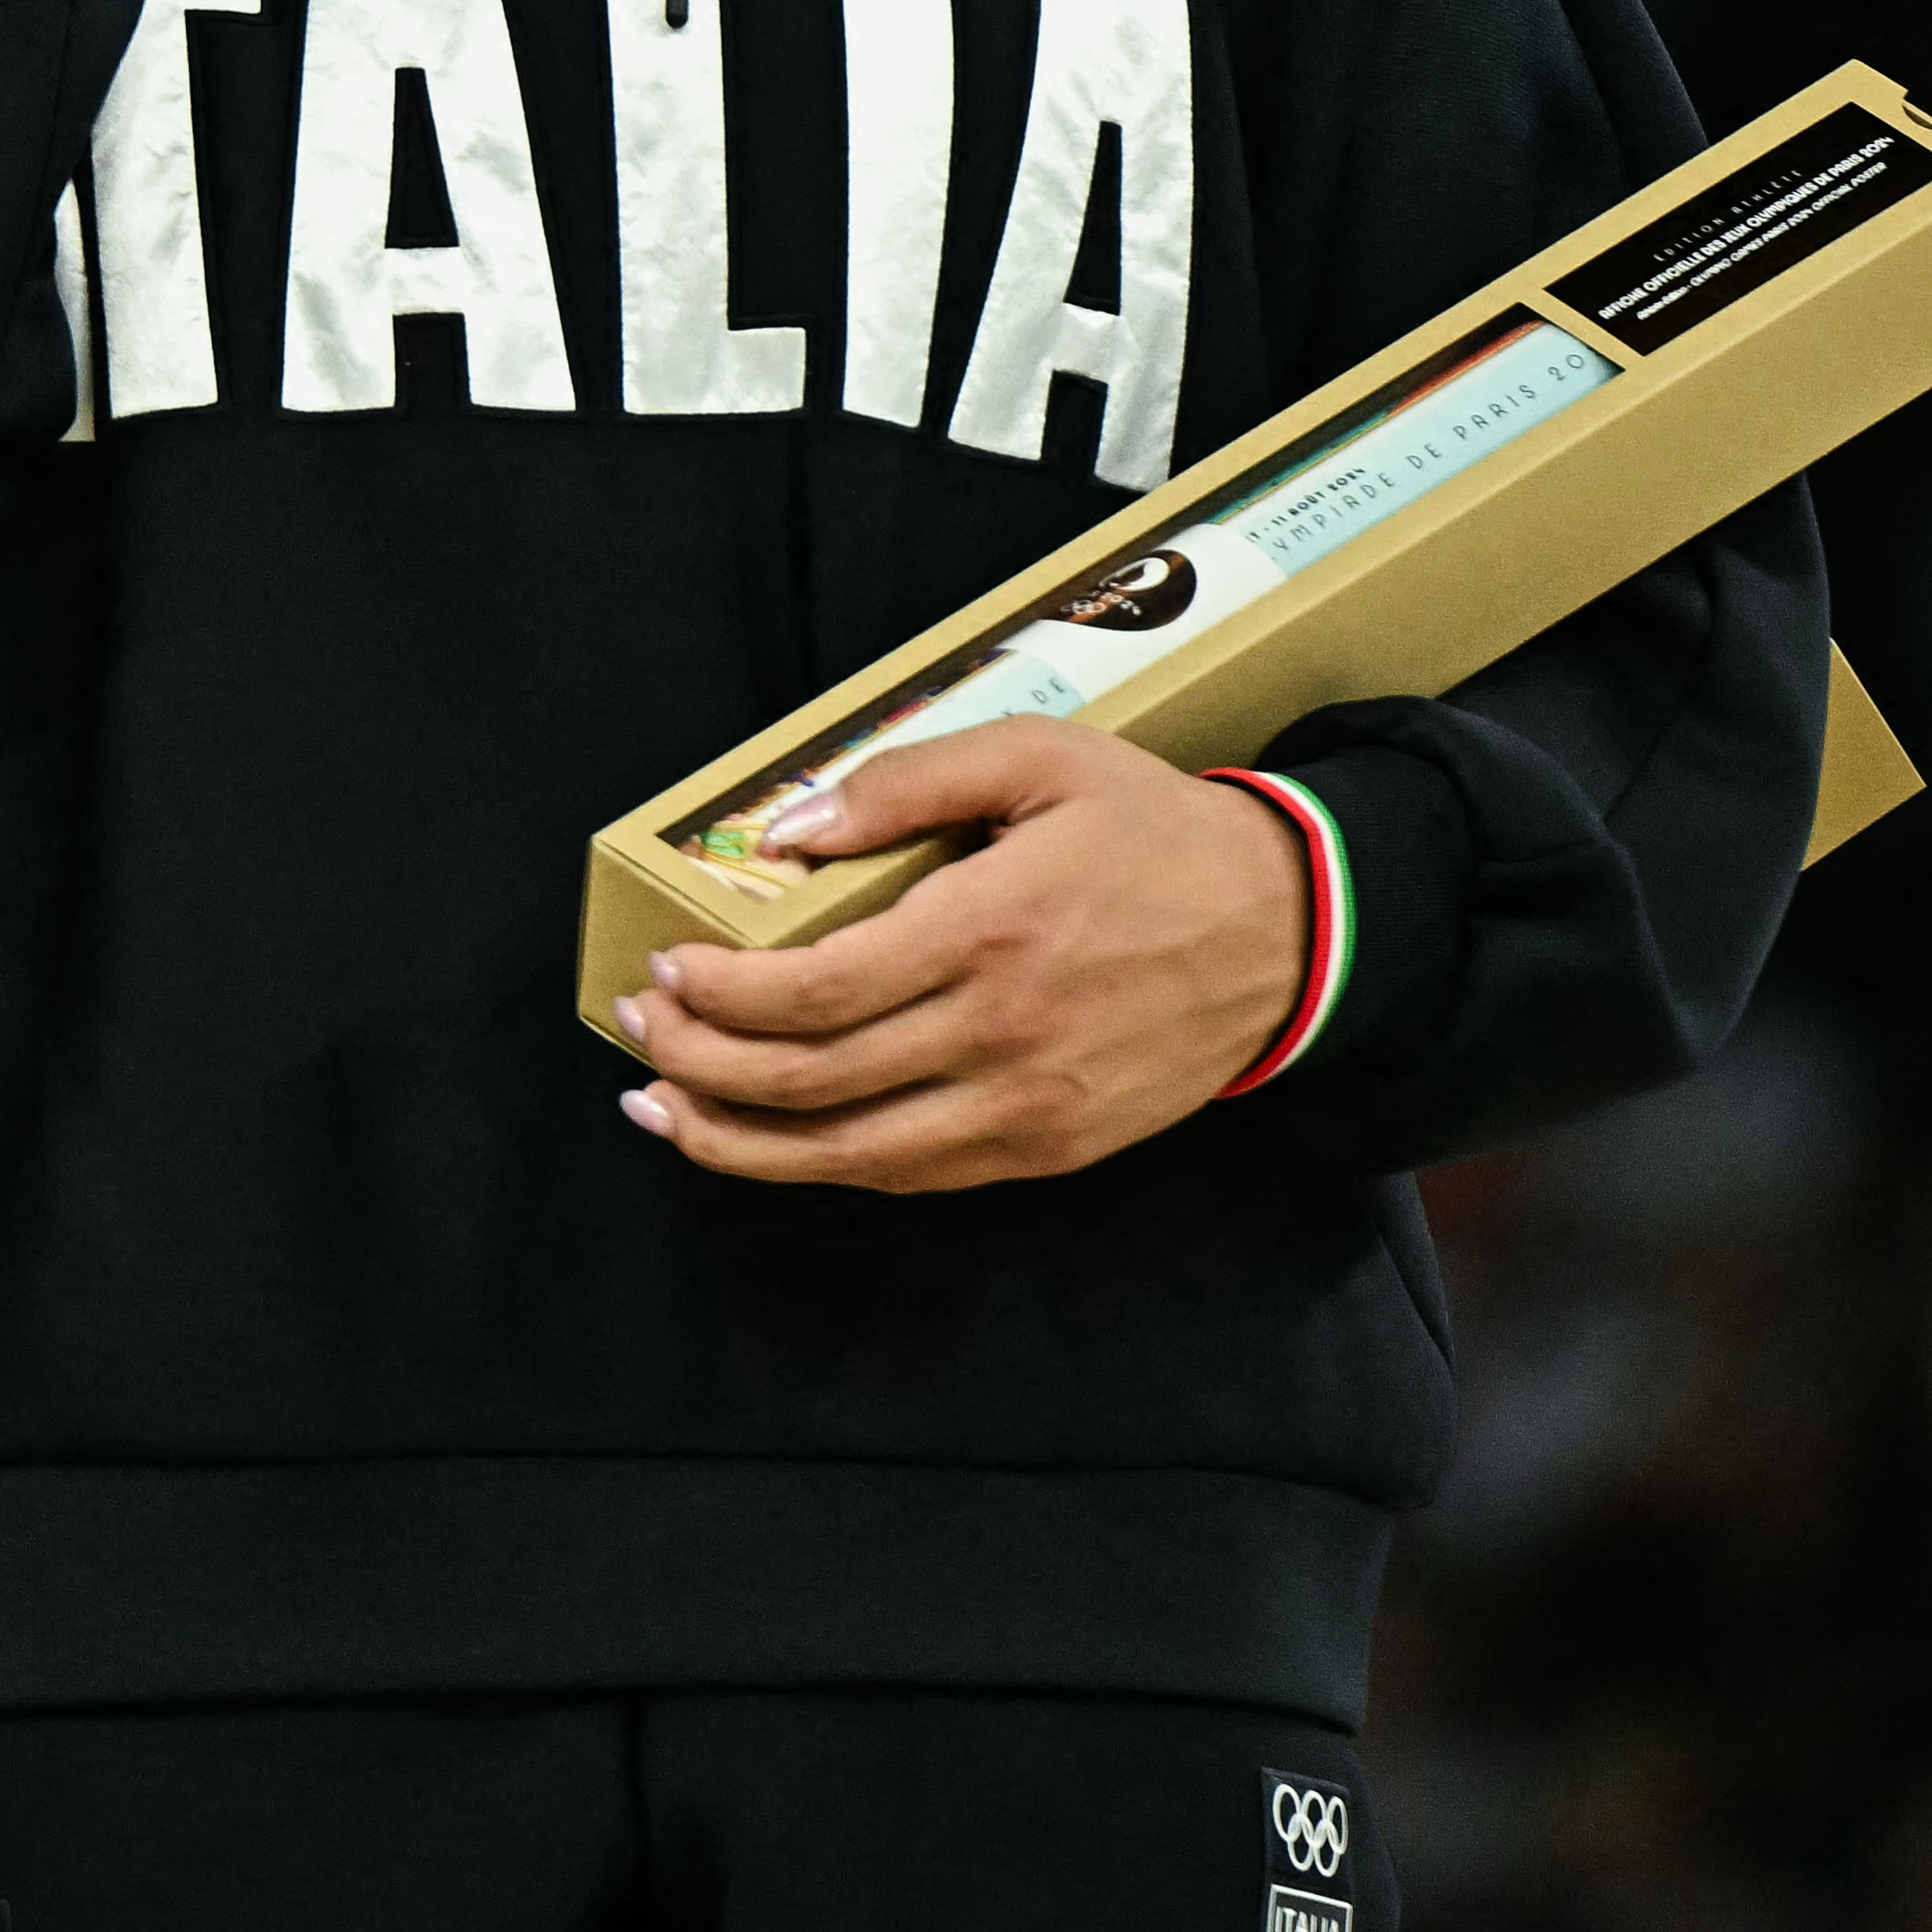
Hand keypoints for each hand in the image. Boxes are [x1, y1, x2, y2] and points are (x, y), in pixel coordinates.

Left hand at [611, 721, 1306, 1193]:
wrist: (1293, 933)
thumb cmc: (1153, 833)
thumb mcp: (1039, 757)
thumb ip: (905, 782)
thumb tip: (785, 834)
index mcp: (991, 930)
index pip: (815, 992)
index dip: (720, 996)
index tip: (663, 972)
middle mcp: (1004, 1033)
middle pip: (813, 1080)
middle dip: (701, 1063)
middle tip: (638, 1031)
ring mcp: (1029, 1106)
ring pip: (852, 1153)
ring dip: (740, 1140)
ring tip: (663, 1109)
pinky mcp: (1051, 1148)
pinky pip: (915, 1174)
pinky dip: (825, 1166)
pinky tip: (768, 1142)